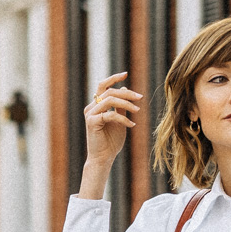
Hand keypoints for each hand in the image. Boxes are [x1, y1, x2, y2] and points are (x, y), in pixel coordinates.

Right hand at [80, 71, 140, 196]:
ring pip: (109, 100)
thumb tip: (124, 88)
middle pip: (109, 91)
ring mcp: (90, 114)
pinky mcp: (92, 122)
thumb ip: (120, 106)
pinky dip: (123, 118)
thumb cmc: (111, 141)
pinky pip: (110, 115)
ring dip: (126, 104)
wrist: (103, 158)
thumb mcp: (119, 120)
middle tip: (140, 97)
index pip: (103, 86)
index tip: (126, 73)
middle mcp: (91, 108)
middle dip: (127, 93)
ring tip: (137, 111)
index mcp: (96, 105)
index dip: (114, 78)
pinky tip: (131, 124)